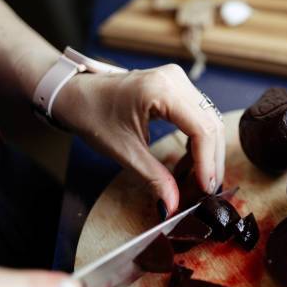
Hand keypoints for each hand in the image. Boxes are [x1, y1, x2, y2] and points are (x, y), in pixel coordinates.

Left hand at [53, 64, 224, 214]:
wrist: (75, 93)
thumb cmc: (92, 114)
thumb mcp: (123, 151)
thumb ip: (154, 178)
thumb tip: (173, 206)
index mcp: (162, 90)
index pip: (201, 129)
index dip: (207, 162)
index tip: (206, 188)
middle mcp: (176, 80)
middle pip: (211, 125)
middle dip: (211, 161)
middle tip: (205, 190)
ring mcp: (178, 81)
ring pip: (209, 121)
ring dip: (207, 153)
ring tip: (195, 180)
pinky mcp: (177, 88)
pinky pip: (199, 117)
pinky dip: (197, 143)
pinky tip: (188, 163)